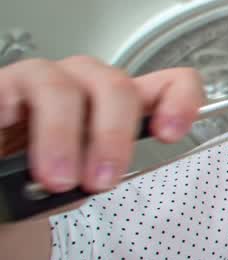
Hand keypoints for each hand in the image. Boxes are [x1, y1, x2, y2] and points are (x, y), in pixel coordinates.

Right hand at [0, 57, 203, 200]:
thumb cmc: (41, 175)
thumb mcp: (83, 179)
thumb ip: (100, 173)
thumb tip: (95, 180)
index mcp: (119, 104)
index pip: (168, 83)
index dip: (180, 101)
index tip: (171, 133)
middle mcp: (86, 84)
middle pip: (116, 87)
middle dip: (112, 137)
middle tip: (100, 180)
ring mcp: (44, 79)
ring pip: (63, 89)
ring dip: (63, 137)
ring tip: (57, 179)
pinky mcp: (3, 85)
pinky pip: (11, 91)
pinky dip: (14, 116)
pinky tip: (12, 136)